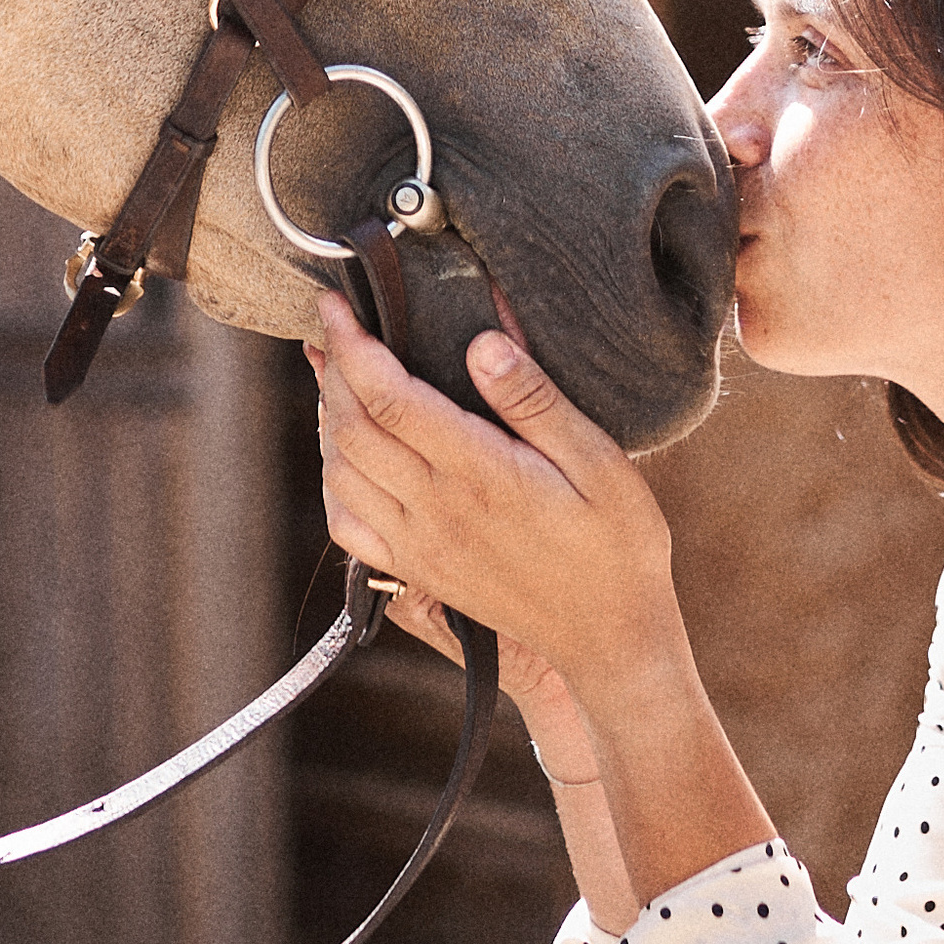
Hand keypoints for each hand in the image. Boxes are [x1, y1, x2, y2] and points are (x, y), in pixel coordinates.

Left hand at [309, 293, 774, 926]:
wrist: (612, 641)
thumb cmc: (616, 544)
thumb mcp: (600, 460)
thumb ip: (535, 400)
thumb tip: (482, 341)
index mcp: (478, 474)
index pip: (389, 396)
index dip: (354, 344)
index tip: (335, 302)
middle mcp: (435, 511)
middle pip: (353, 428)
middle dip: (334, 368)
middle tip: (333, 324)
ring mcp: (420, 546)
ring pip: (342, 473)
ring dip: (328, 418)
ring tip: (336, 374)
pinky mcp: (419, 572)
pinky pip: (348, 526)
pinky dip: (333, 480)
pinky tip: (345, 455)